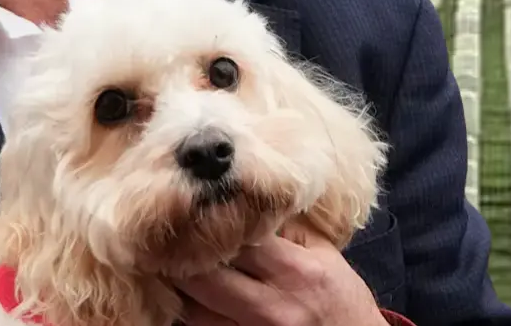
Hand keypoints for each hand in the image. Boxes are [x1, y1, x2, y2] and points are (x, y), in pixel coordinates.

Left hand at [175, 218, 385, 325]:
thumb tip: (243, 198)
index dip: (212, 221)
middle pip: (207, 276)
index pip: (239, 239)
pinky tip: (191, 295)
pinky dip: (192, 312)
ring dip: (182, 287)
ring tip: (172, 264)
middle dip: (183, 253)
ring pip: (195, 310)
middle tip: (169, 235)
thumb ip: (286, 229)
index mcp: (297, 271)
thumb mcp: (325, 254)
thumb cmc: (341, 297)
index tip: (197, 207)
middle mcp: (274, 307)